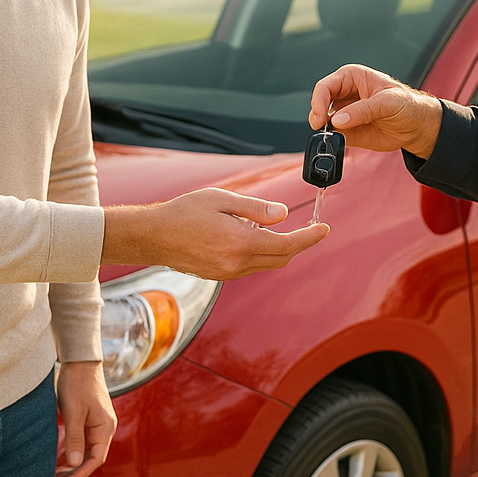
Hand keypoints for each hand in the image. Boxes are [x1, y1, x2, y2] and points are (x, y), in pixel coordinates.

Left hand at [56, 361, 116, 476]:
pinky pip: (83, 440)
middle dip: (75, 471)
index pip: (95, 459)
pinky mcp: (90, 418)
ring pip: (87, 449)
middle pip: (92, 457)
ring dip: (73, 462)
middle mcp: (105, 427)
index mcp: (105, 427)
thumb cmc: (77, 384)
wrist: (80, 360)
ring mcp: (98, 422)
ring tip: (56, 473)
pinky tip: (60, 456)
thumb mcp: (73, 412)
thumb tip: (74, 464)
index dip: (80, 474)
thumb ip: (74, 438)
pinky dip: (73, 450)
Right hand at [102, 188, 328, 279]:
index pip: (287, 245)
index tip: (325, 229)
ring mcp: (228, 273)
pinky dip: (260, 253)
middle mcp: (236, 263)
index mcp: (240, 243)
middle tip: (309, 227)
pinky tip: (250, 236)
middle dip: (298, 244)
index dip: (309, 237)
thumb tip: (283, 214)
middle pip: (281, 258)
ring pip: (266, 264)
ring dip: (277, 248)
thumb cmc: (184, 212)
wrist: (152, 236)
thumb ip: (256, 209)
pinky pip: (250, 266)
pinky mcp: (219, 276)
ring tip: (270, 225)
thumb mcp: (222, 200)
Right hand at [308, 63, 443, 158]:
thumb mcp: (388, 103)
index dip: (319, 100)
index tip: (321, 116)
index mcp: (352, 78)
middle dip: (317, 115)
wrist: (417, 126)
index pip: (326, 86)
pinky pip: (333, 136)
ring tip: (331, 136)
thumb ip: (363, 110)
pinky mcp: (348, 131)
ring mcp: (344, 113)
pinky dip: (331, 141)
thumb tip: (338, 120)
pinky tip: (336, 143)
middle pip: (320, 102)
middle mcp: (344, 94)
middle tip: (320, 126)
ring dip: (323, 129)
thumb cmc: (406, 105)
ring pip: (323, 120)